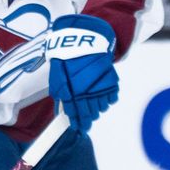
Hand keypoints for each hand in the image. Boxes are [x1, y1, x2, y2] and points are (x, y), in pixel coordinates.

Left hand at [45, 13, 118, 132]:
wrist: (84, 41)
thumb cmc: (68, 59)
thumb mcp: (57, 78)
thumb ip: (61, 96)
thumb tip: (61, 111)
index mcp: (72, 91)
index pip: (76, 114)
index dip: (77, 123)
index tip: (78, 128)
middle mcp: (87, 91)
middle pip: (90, 113)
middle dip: (87, 119)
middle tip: (86, 123)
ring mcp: (100, 86)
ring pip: (101, 108)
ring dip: (97, 110)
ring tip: (93, 109)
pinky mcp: (111, 81)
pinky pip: (112, 99)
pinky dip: (107, 100)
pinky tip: (101, 98)